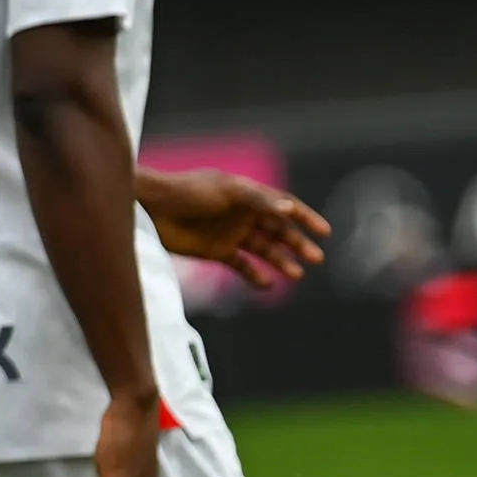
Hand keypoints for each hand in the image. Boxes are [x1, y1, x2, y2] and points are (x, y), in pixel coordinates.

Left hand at [139, 165, 326, 290]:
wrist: (151, 207)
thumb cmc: (188, 191)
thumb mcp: (227, 191)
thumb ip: (258, 200)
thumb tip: (289, 210)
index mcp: (249, 195)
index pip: (284, 206)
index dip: (306, 218)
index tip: (324, 232)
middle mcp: (243, 214)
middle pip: (279, 231)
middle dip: (298, 244)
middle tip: (316, 258)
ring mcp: (230, 233)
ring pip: (264, 250)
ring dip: (281, 262)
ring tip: (296, 275)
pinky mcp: (216, 251)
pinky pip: (241, 265)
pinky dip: (254, 275)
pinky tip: (267, 284)